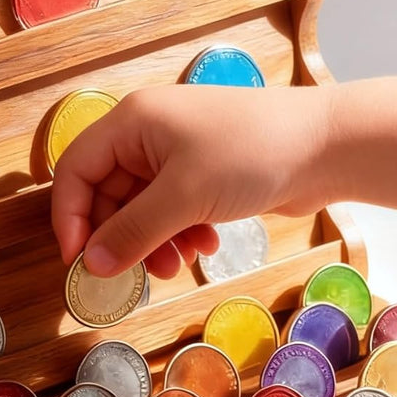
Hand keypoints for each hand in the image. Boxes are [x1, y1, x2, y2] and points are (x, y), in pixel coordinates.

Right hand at [50, 83, 333, 277]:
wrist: (327, 146)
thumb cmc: (252, 154)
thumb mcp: (184, 196)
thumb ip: (132, 233)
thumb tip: (91, 266)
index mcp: (132, 122)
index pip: (75, 170)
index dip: (70, 217)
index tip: (80, 262)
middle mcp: (147, 135)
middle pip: (107, 195)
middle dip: (122, 238)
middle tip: (139, 274)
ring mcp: (176, 154)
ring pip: (141, 209)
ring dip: (153, 242)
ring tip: (179, 264)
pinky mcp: (202, 174)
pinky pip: (171, 211)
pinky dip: (179, 234)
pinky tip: (204, 247)